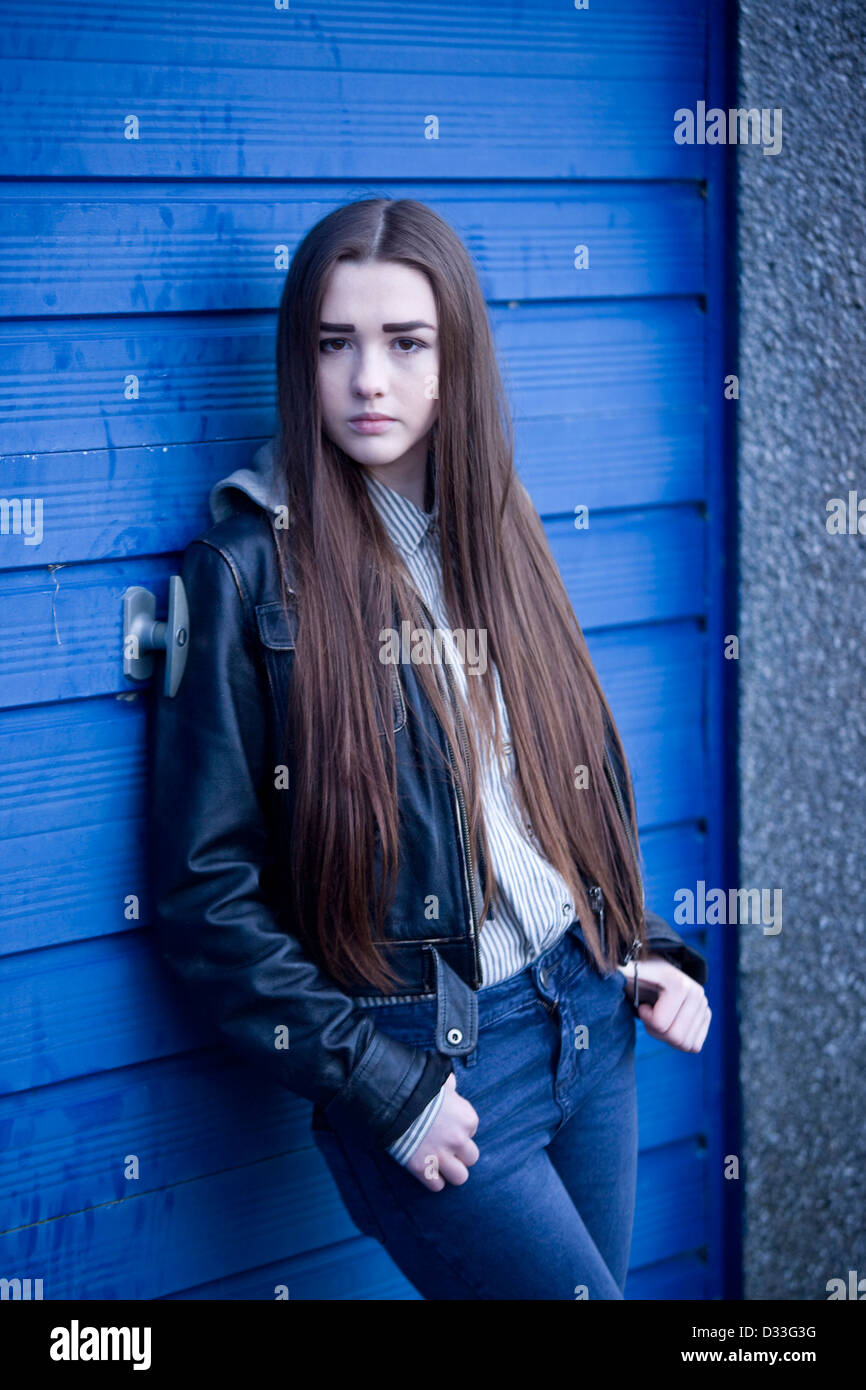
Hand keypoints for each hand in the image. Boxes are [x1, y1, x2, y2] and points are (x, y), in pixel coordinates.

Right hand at [404, 1072, 479, 1190]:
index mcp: (467, 1119)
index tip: (446, 1124)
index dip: (459, 1129)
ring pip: (460, 1177)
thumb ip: (450, 1086)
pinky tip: (425, 1168)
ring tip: (438, 1162)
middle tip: (445, 1147)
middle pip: (471, 1158)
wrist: (393, 1099)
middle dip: (459, 1154)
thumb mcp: (440, 1082)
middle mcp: (459, 1139)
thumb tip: (452, 1084)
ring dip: (450, 1171)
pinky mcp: (422, 1168)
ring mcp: (441, 1156)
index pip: (472, 1131)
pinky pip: (437, 1186)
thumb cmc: (417, 1088)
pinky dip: (432, 1179)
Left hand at [617, 953, 710, 1052]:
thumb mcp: (620, 972)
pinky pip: (694, 1045)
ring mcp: (704, 1003)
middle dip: (657, 1030)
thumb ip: (612, 970)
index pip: (661, 1025)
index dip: (645, 1017)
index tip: (641, 1002)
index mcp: (677, 983)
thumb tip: (607, 968)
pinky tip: (670, 1021)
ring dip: (667, 1035)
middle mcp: (696, 991)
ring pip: (686, 1044)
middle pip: (676, 1038)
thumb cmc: (631, 974)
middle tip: (650, 1012)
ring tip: (659, 1015)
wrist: (649, 969)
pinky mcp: (706, 1014)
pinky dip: (678, 1040)